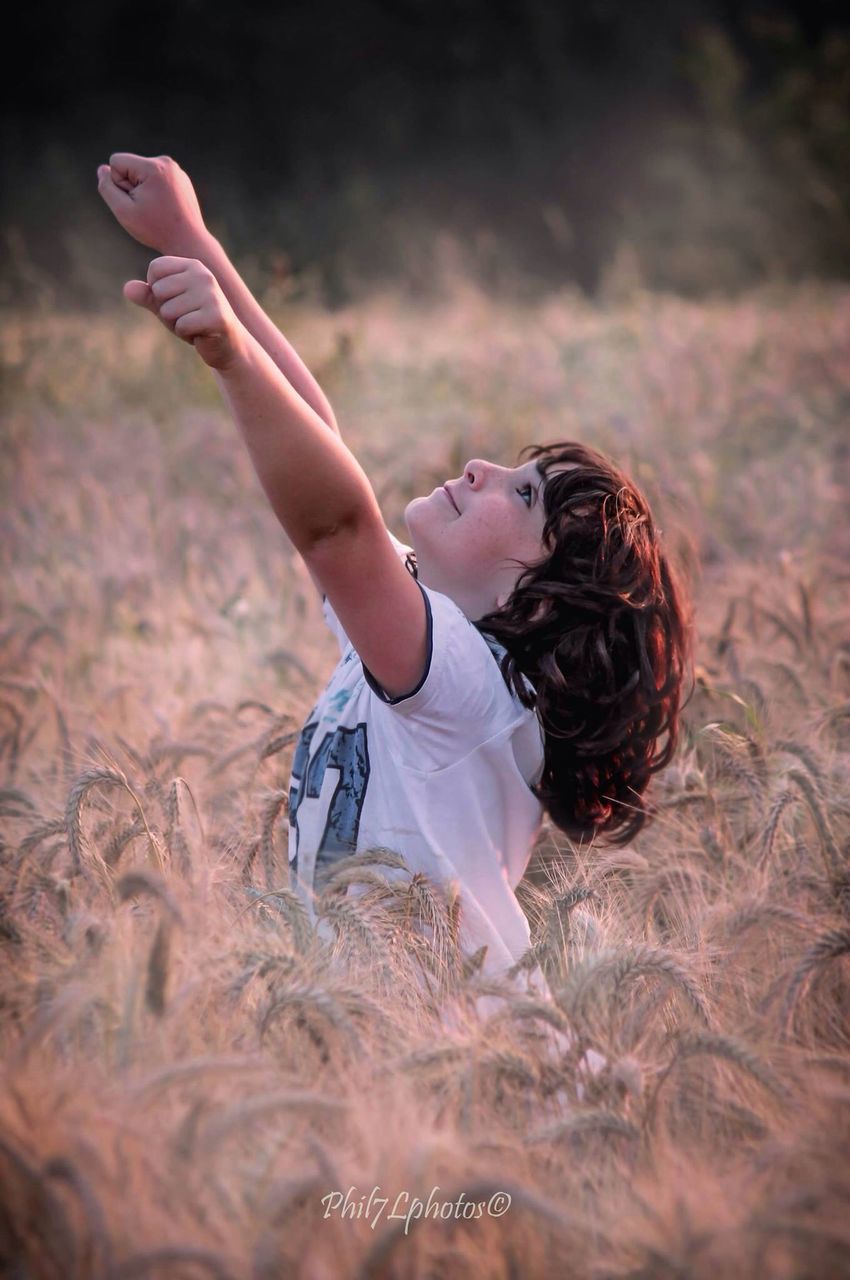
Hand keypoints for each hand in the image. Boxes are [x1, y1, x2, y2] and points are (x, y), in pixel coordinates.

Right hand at [97, 153, 206, 254]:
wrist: (189, 242)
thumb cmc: (156, 229)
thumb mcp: (123, 211)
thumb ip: (107, 187)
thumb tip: (103, 169)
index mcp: (153, 166)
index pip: (116, 161)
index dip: (117, 183)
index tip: (134, 202)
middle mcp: (166, 162)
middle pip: (129, 166)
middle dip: (131, 186)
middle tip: (147, 209)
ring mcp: (176, 170)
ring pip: (142, 173)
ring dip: (142, 190)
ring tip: (156, 210)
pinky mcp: (181, 179)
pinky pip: (156, 179)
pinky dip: (155, 192)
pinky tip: (164, 209)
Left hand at [125, 257, 244, 370]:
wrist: (227, 345)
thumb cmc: (195, 322)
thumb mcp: (168, 305)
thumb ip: (148, 296)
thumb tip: (128, 288)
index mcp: (192, 266)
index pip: (155, 269)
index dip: (157, 291)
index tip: (177, 300)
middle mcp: (203, 276)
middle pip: (159, 291)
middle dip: (167, 311)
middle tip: (188, 317)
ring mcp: (211, 295)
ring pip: (168, 311)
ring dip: (177, 324)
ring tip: (195, 325)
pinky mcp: (216, 317)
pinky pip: (181, 326)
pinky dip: (187, 335)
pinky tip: (202, 334)